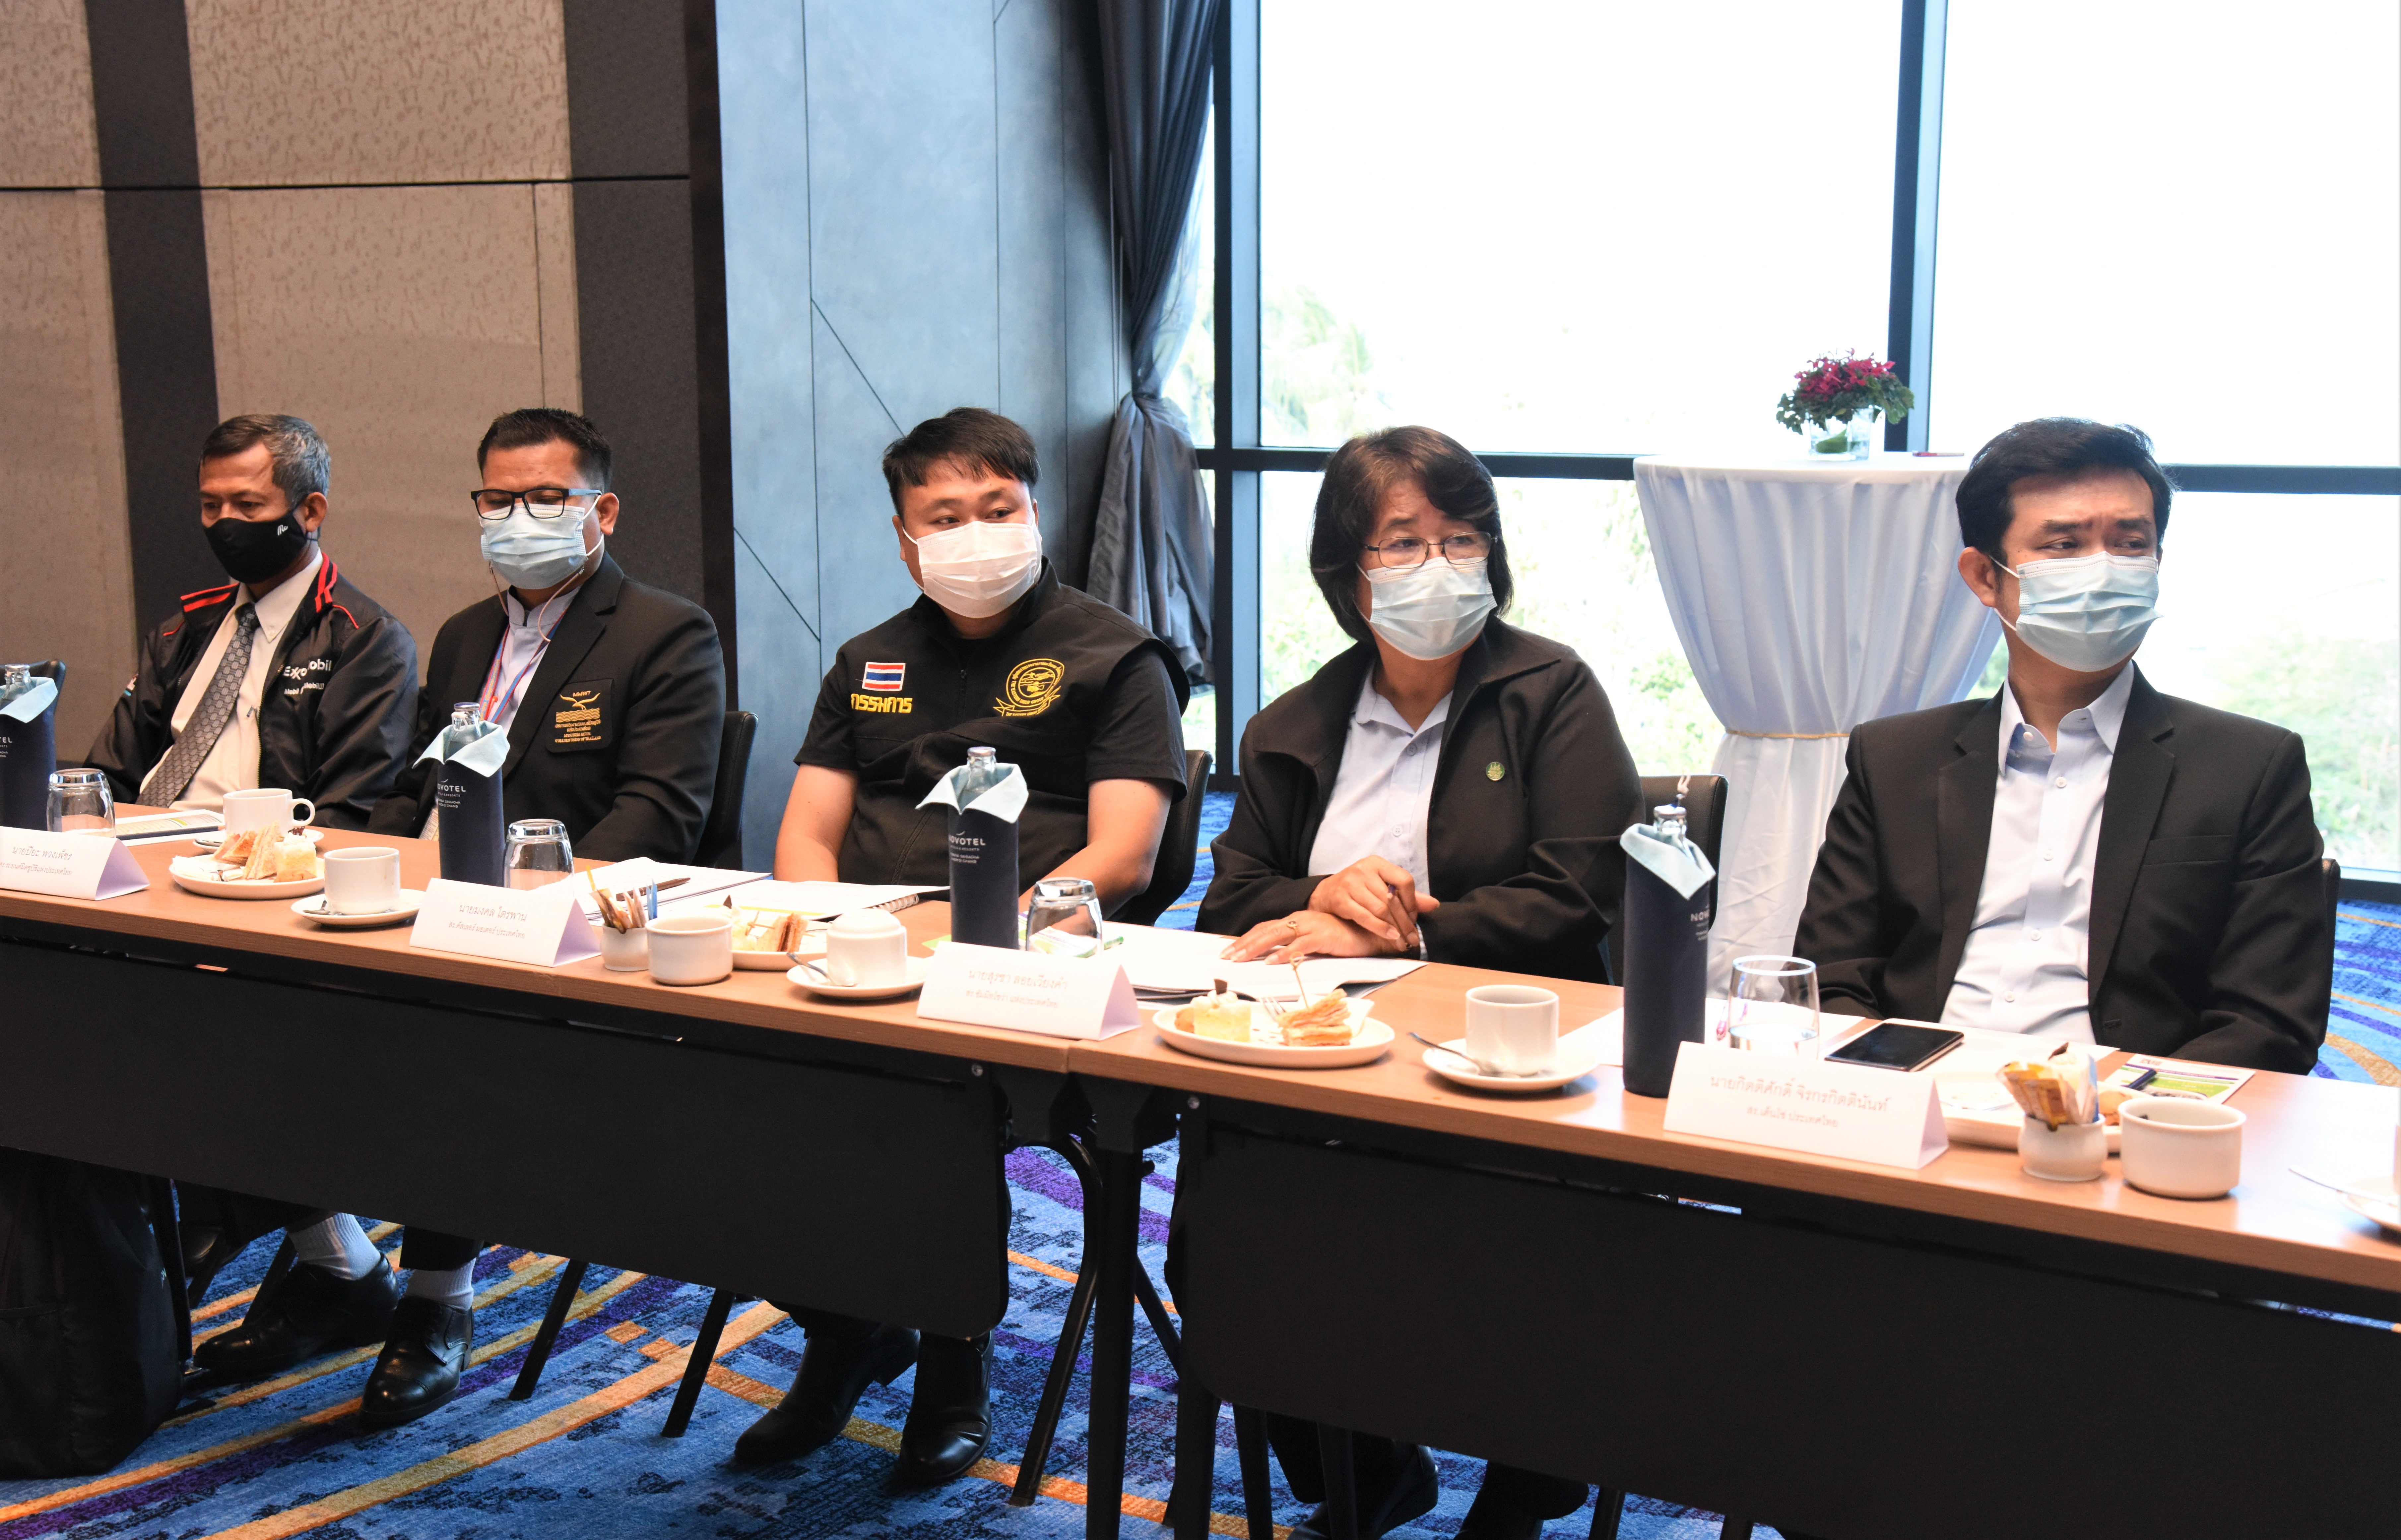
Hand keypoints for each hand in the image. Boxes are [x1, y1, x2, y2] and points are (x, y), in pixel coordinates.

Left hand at [1220, 909, 1391, 964]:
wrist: (1369, 930)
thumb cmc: (1340, 936)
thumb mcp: (1312, 940)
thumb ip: (1294, 945)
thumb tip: (1272, 958)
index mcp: (1295, 920)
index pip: (1264, 928)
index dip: (1245, 938)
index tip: (1228, 949)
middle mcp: (1298, 920)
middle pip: (1264, 931)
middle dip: (1243, 944)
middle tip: (1225, 956)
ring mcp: (1309, 926)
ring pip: (1276, 936)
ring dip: (1255, 947)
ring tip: (1239, 958)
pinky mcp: (1322, 936)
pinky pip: (1298, 946)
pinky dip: (1283, 954)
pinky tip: (1271, 962)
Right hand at [1308, 857, 1436, 950]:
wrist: (1324, 894)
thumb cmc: (1358, 890)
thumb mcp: (1381, 886)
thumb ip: (1407, 895)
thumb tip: (1434, 905)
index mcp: (1377, 863)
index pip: (1404, 880)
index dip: (1412, 901)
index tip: (1414, 917)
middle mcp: (1363, 870)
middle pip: (1393, 899)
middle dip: (1405, 921)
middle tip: (1413, 938)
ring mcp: (1350, 884)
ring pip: (1380, 909)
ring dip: (1395, 928)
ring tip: (1403, 941)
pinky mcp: (1340, 899)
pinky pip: (1365, 917)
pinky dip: (1379, 928)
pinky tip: (1389, 936)